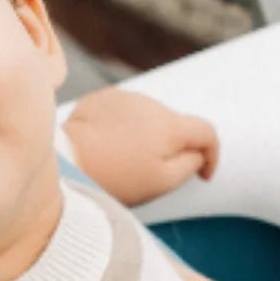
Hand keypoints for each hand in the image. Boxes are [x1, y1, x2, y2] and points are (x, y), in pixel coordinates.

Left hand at [63, 88, 218, 206]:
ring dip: (149, 136)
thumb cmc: (116, 177)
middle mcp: (151, 104)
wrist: (68, 161)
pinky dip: (126, 127)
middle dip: (174, 147)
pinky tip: (111, 146)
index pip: (207, 132)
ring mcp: (126, 98)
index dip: (211, 155)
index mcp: (170, 125)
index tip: (203, 174)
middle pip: (177, 125)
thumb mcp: (162, 182)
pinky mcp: (103, 98)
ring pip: (151, 117)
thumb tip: (198, 154)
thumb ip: (190, 165)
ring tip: (128, 160)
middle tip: (155, 173)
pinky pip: (126, 112)